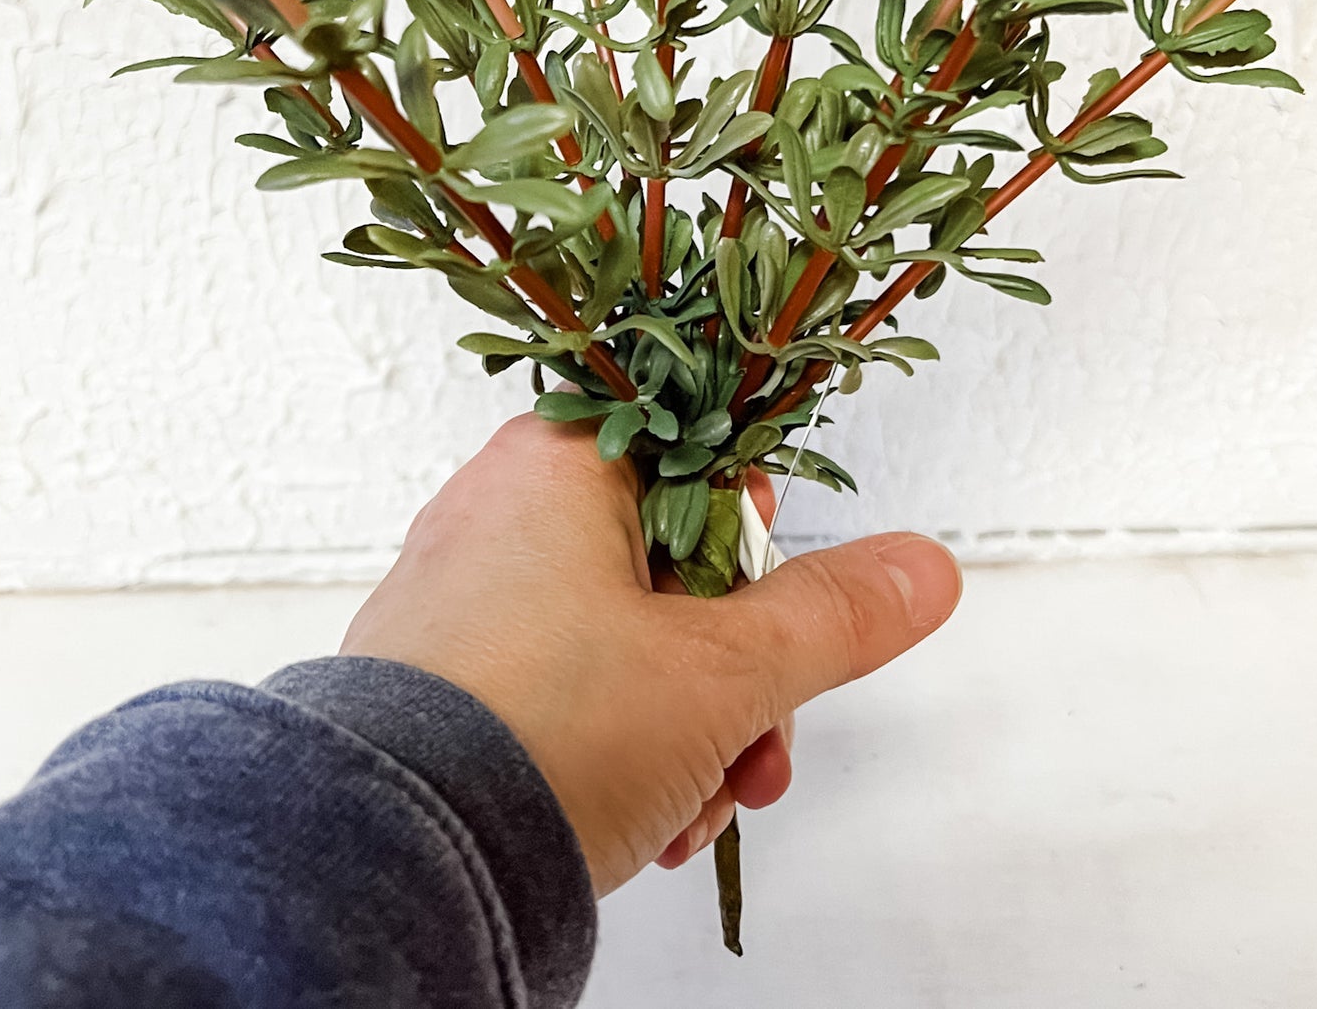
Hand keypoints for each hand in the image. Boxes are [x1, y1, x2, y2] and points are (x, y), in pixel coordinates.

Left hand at [341, 412, 960, 892]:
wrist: (393, 858)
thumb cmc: (545, 728)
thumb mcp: (723, 670)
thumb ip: (832, 615)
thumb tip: (923, 568)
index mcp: (562, 462)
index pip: (699, 460)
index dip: (759, 545)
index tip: (779, 619)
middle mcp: (503, 508)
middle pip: (674, 569)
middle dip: (738, 676)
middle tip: (755, 749)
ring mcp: (468, 596)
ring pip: (627, 643)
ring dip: (691, 730)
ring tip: (697, 804)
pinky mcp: (445, 676)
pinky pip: (565, 692)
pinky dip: (619, 752)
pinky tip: (644, 822)